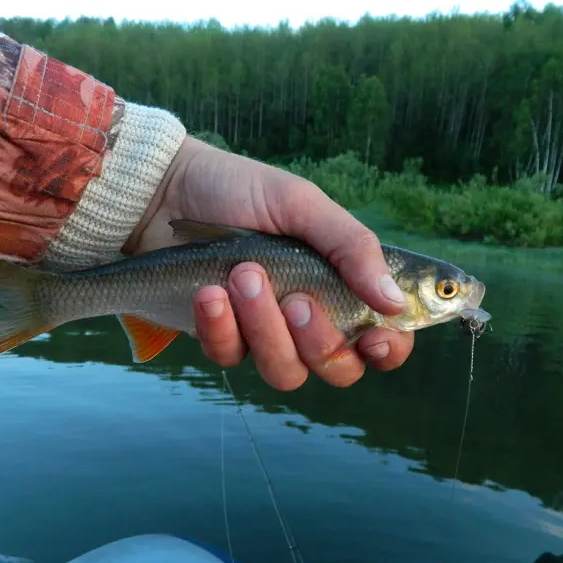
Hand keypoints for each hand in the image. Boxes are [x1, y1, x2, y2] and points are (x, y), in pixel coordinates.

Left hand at [124, 136, 414, 390]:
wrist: (168, 191)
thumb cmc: (242, 190)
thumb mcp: (302, 204)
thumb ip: (352, 248)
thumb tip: (395, 304)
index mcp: (342, 285)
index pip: (384, 339)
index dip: (388, 349)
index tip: (373, 336)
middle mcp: (310, 318)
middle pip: (339, 370)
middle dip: (321, 342)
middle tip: (297, 299)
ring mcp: (266, 333)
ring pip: (286, 372)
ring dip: (267, 330)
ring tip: (242, 277)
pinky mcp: (223, 338)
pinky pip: (232, 357)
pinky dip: (221, 327)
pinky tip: (208, 293)